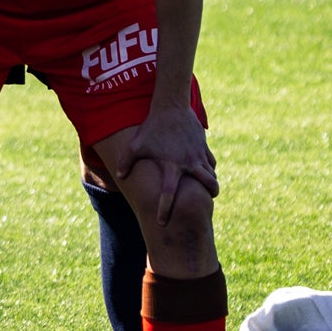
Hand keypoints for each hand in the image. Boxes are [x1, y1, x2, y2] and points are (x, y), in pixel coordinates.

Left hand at [127, 100, 218, 231]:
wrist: (170, 106)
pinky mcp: (203, 146)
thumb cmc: (151, 127)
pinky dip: (210, 168)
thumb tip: (119, 176)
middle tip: (206, 204)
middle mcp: (188, 163)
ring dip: (211, 183)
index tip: (162, 223)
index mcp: (171, 166)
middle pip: (207, 185)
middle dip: (209, 196)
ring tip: (208, 189)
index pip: (168, 193)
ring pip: (212, 174)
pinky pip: (211, 162)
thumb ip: (126, 161)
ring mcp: (198, 154)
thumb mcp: (135, 144)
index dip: (165, 209)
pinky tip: (206, 172)